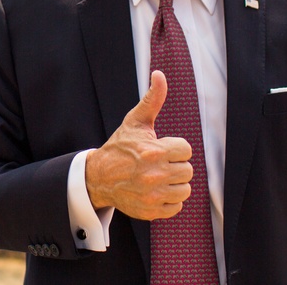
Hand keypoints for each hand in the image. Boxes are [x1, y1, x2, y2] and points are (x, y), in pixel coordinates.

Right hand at [85, 70, 193, 220]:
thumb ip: (152, 99)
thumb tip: (159, 74)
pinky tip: (156, 191)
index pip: (186, 150)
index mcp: (153, 152)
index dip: (175, 148)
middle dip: (175, 165)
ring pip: (184, 190)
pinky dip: (169, 201)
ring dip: (174, 184)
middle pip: (187, 171)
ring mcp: (152, 195)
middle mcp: (154, 175)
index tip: (162, 149)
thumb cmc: (120, 147)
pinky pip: (176, 207)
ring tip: (159, 177)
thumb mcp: (135, 121)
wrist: (98, 177)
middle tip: (159, 163)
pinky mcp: (151, 211)